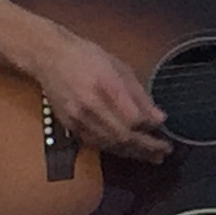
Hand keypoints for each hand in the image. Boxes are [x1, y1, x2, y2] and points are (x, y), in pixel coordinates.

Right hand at [29, 27, 169, 162]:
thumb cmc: (87, 58)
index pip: (133, 118)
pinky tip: (129, 151)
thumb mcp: (120, 68)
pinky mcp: (70, 126)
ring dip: (134, 153)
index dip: (150, 127)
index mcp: (106, 85)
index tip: (162, 128)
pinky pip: (97, 144)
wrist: (50, 57)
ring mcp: (78, 117)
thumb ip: (140, 96)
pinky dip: (115, 149)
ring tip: (153, 156)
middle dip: (147, 147)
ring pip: (110, 144)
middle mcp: (91, 104)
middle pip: (123, 135)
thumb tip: (159, 118)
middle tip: (165, 151)